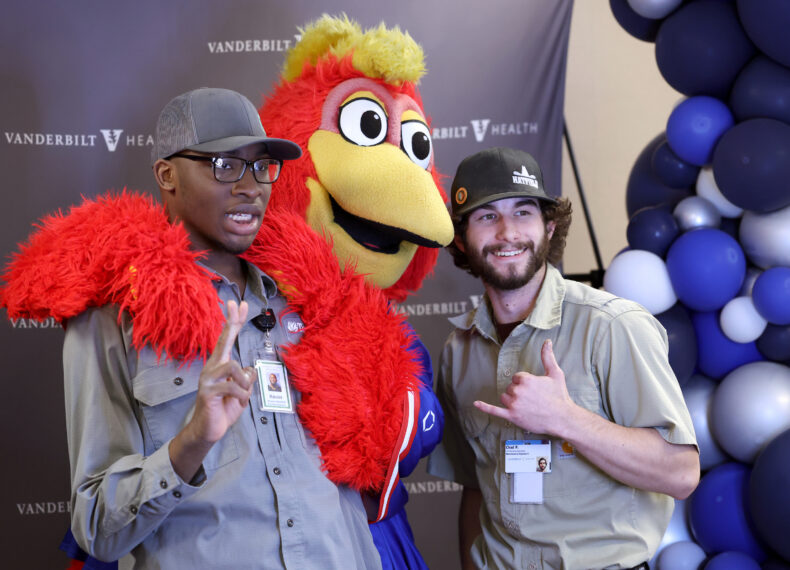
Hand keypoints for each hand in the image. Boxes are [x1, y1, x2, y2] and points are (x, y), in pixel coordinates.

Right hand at [186, 300, 255, 443]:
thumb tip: (251, 368)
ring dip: (244, 382)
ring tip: (242, 394)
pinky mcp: (207, 392)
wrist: (208, 431)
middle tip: (236, 302)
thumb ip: (246, 379)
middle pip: (223, 340)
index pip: (228, 339)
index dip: (234, 322)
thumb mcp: (241, 393)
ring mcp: (208, 379)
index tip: (240, 304)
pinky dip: (242, 396)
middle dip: (231, 321)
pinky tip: (238, 403)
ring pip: (233, 366)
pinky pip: (233, 387)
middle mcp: (212, 368)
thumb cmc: (223, 409)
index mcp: (220, 365)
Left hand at [474, 339, 571, 434]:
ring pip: (504, 397)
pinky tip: (476, 403)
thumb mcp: (555, 373)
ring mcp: (514, 404)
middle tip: (533, 399)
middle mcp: (518, 391)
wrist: (563, 418)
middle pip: (510, 387)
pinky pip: (494, 411)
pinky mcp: (512, 416)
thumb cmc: (560, 396)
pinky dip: (485, 407)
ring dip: (512, 400)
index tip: (535, 389)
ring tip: (527, 405)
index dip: (525, 383)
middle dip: (519, 392)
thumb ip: (547, 356)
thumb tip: (547, 341)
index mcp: (526, 379)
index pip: (516, 377)